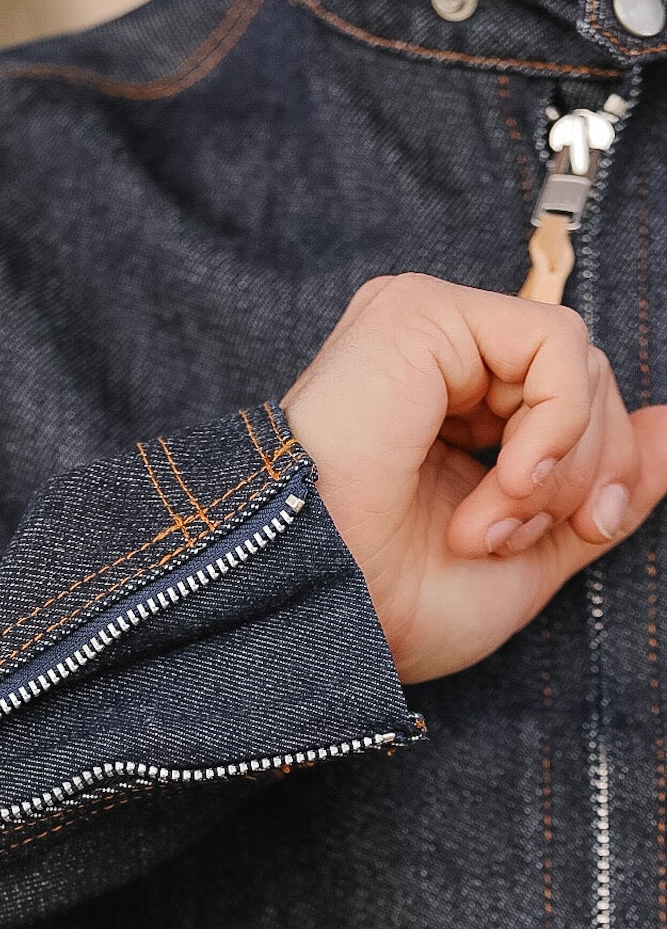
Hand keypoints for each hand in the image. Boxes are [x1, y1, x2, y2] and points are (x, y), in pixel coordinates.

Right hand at [281, 273, 666, 682]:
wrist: (326, 613)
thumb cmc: (391, 601)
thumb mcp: (533, 552)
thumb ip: (602, 489)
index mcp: (452, 414)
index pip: (572, 404)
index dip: (597, 469)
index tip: (579, 531)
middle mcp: (437, 363)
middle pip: (583, 381)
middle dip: (580, 472)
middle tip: (516, 535)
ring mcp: (426, 332)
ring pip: (576, 362)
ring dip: (558, 463)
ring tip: (488, 523)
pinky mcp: (420, 315)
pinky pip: (553, 341)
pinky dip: (555, 424)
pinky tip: (503, 480)